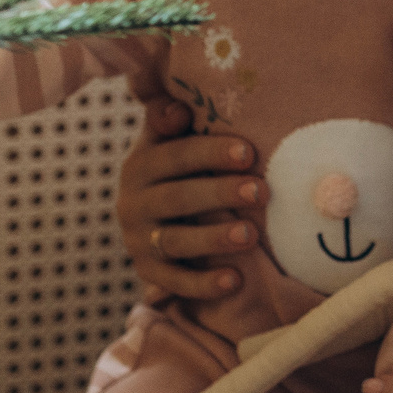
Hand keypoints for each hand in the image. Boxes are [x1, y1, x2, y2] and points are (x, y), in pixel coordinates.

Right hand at [116, 95, 265, 299]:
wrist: (151, 221)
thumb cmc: (177, 170)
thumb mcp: (168, 141)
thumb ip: (169, 119)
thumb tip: (178, 109)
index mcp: (140, 165)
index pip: (175, 156)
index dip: (210, 153)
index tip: (247, 152)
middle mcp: (132, 203)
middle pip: (177, 198)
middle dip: (220, 193)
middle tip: (260, 191)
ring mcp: (138, 241)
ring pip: (175, 241)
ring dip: (213, 238)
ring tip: (251, 235)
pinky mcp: (149, 273)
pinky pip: (175, 282)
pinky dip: (204, 284)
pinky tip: (234, 280)